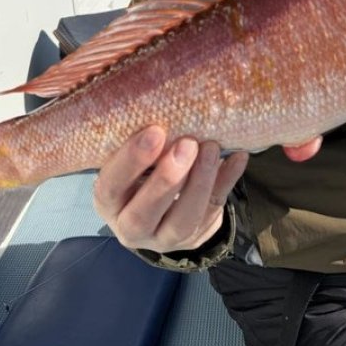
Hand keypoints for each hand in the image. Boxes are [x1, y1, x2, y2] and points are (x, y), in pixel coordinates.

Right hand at [93, 127, 244, 252]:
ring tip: (211, 148)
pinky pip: (213, 212)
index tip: (154, 131)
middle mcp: (130, 227)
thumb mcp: (127, 162)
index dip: (131, 161)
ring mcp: (164, 239)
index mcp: (108, 202)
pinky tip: (237, 158)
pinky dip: (226, 183)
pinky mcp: (194, 238)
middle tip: (187, 143)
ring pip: (182, 222)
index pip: (112, 186)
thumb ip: (138, 144)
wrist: (159, 209)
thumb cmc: (137, 171)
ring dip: (199, 183)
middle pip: (144, 214)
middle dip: (167, 179)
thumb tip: (161, 106)